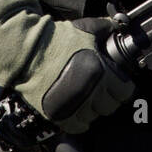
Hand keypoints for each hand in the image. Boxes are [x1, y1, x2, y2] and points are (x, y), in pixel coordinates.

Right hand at [0, 0, 134, 133]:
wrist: (26, 52)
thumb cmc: (56, 39)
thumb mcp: (84, 28)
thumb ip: (105, 27)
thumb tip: (118, 25)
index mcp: (99, 71)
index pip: (125, 92)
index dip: (122, 87)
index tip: (116, 84)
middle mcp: (89, 91)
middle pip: (110, 107)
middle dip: (108, 98)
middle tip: (100, 89)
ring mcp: (73, 105)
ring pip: (94, 117)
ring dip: (92, 108)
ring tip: (85, 97)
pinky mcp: (58, 115)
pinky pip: (78, 126)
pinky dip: (79, 120)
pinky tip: (76, 108)